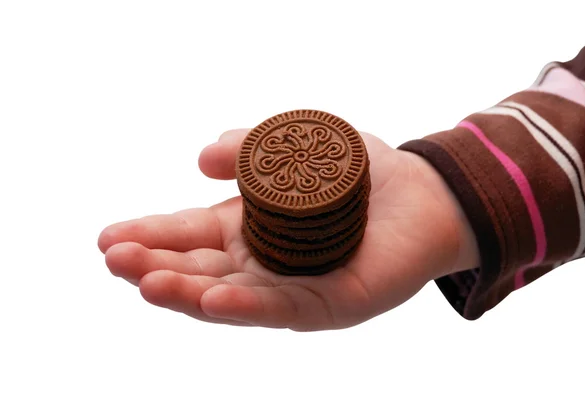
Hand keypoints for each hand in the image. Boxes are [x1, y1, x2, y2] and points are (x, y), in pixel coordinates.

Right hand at [98, 130, 477, 330]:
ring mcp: (291, 288)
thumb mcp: (293, 146)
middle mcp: (262, 264)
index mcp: (248, 228)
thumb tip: (201, 157)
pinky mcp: (329, 305)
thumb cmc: (356, 171)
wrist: (422, 193)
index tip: (108, 236)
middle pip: (200, 270)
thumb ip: (248, 148)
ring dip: (187, 292)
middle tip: (113, 258)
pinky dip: (245, 304)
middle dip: (155, 265)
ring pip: (231, 296)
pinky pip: (282, 307)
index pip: (190, 235)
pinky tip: (212, 298)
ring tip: (147, 282)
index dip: (150, 235)